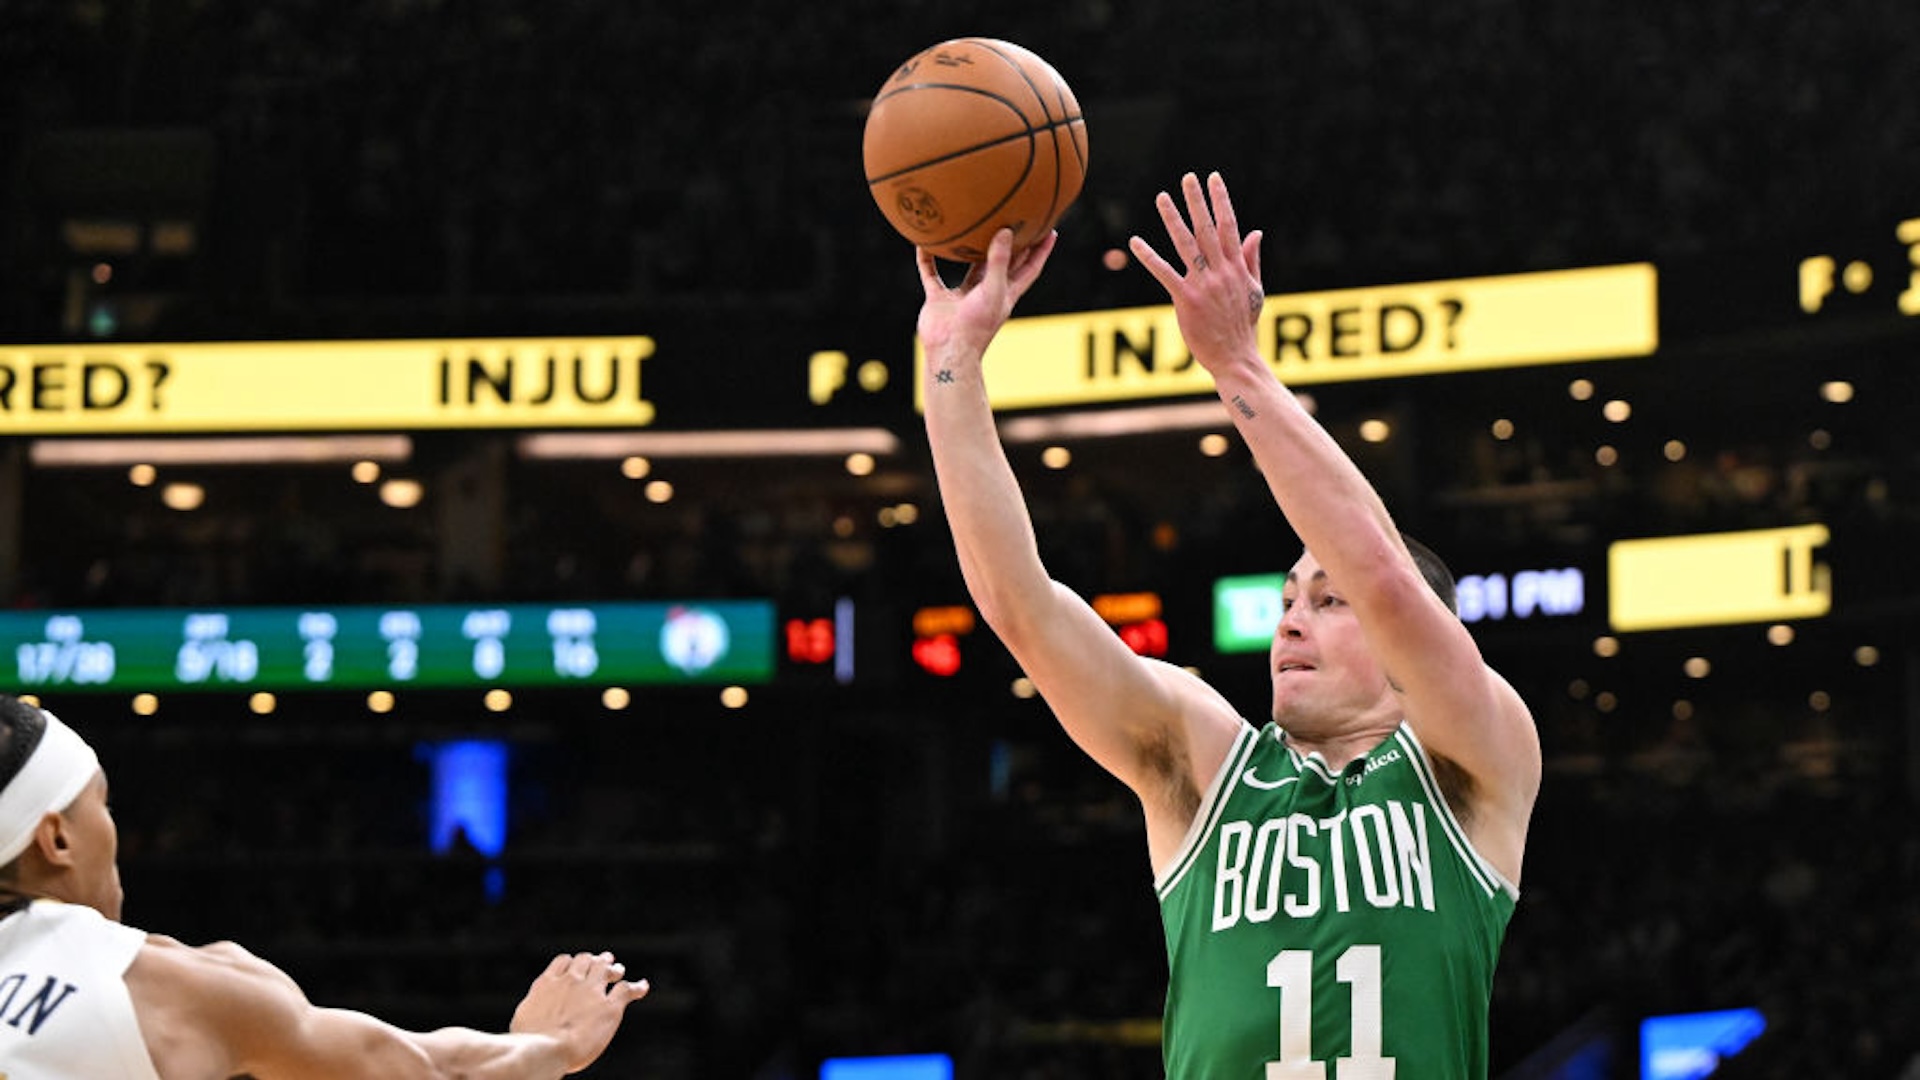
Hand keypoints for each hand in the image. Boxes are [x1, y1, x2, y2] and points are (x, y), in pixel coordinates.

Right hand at [509, 951, 649, 1073]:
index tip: (577, 967)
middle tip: (604, 963)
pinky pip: (626, 989)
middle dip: (595, 961)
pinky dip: (636, 987)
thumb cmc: (528, 1042)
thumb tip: (530, 1018)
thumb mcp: (522, 1019)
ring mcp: (591, 991)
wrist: (545, 1049)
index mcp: (547, 983)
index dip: (573, 963)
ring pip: (606, 969)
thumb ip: (533, 1009)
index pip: (564, 961)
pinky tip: (642, 987)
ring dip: (613, 968)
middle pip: (587, 960)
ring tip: (618, 970)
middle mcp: (570, 981)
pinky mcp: (609, 1007)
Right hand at [915, 228, 1057, 361]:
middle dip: (1011, 243)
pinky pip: (931, 273)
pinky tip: (923, 242)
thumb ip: (999, 261)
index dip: (1041, 250)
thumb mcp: (993, 290)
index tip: (1051, 230)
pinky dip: (927, 259)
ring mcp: (962, 296)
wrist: (950, 351)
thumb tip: (1005, 231)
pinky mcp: (939, 299)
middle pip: (1003, 262)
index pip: (1030, 267)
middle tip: (1016, 218)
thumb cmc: (977, 326)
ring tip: (973, 224)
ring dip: (969, 248)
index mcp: (1006, 293)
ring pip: (968, 266)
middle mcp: (986, 292)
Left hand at [1128, 171, 1266, 374]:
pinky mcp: (1186, 299)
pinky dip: (1149, 256)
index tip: (1214, 179)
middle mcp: (1222, 271)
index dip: (1221, 201)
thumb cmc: (1244, 326)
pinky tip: (1135, 242)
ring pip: (1187, 244)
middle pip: (1208, 228)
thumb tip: (1256, 231)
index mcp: (1238, 267)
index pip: (1229, 226)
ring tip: (1162, 197)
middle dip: (1197, 201)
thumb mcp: (1255, 290)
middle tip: (1188, 177)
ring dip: (1173, 219)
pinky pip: (1164, 273)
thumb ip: (1251, 260)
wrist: (1236, 357)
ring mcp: (1204, 285)